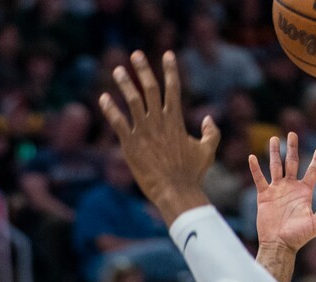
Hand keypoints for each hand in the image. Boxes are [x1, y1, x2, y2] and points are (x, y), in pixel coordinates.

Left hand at [99, 51, 219, 223]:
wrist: (176, 192)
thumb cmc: (192, 174)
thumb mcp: (208, 152)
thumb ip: (211, 133)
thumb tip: (208, 119)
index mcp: (176, 121)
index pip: (173, 89)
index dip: (171, 70)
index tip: (168, 55)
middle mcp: (159, 122)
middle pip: (150, 89)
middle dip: (143, 69)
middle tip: (136, 55)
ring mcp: (143, 132)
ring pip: (132, 100)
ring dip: (125, 84)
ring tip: (118, 70)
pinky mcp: (130, 144)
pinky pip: (118, 122)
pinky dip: (110, 108)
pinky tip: (104, 97)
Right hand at [251, 132, 315, 253]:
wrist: (279, 244)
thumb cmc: (299, 237)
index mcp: (304, 192)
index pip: (312, 171)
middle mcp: (291, 188)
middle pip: (292, 163)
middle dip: (292, 148)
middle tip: (292, 133)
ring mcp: (277, 190)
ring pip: (275, 166)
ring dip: (274, 153)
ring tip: (274, 139)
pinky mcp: (264, 196)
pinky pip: (259, 179)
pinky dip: (255, 168)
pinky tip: (252, 157)